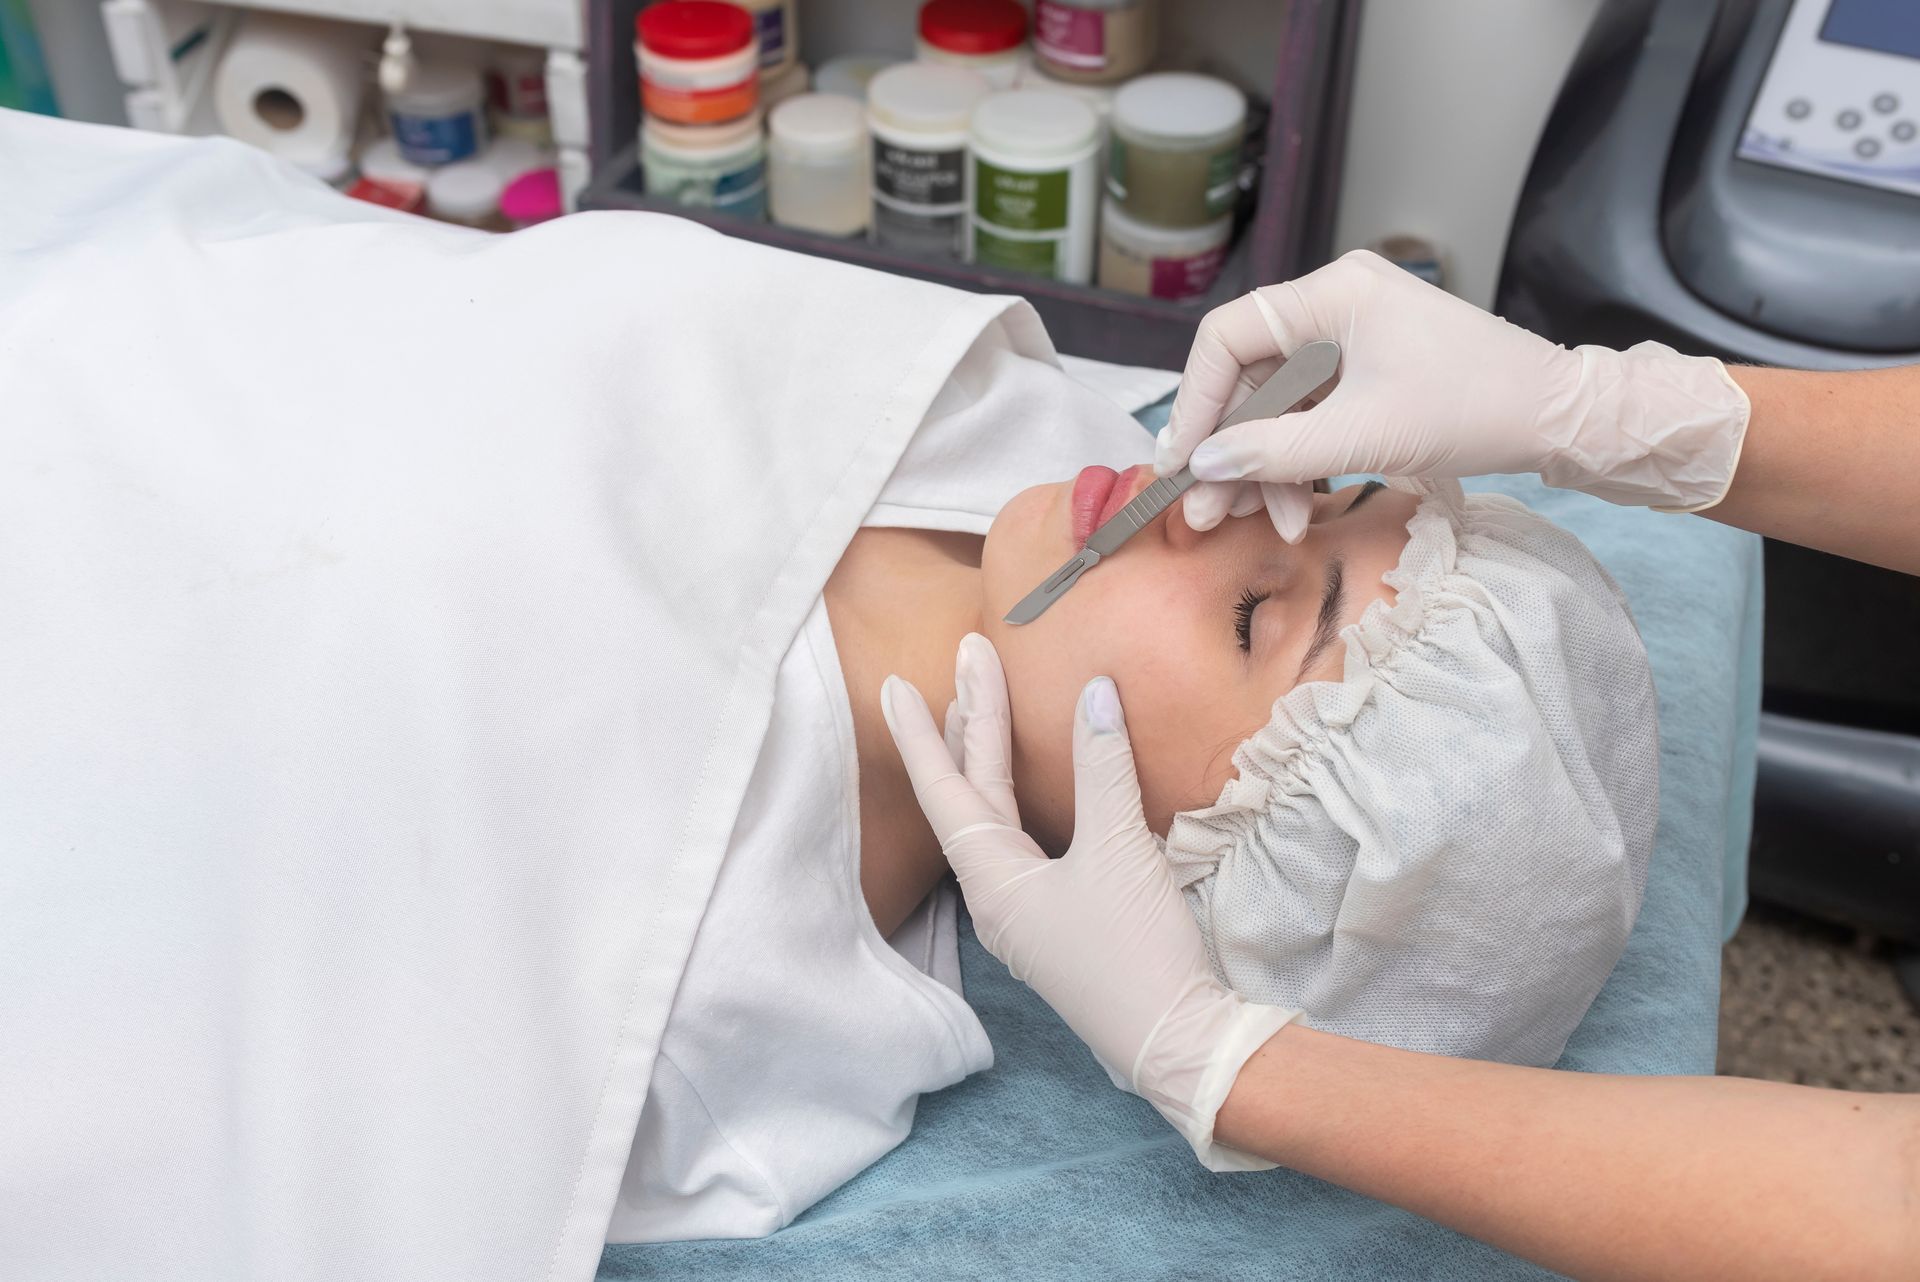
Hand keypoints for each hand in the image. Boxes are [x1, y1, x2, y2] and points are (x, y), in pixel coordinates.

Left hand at [881, 635, 1296, 1168]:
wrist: (1179, 1043)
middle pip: (972, 795)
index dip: (921, 733)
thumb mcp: (1118, 849)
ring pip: (998, 819)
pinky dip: (1024, 797)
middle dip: (970, 722)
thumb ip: (1102, 767)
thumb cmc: (1135, 951)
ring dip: (990, 760)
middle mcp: (998, 895)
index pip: (944, 789)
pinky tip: (1037, 783)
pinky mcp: (1062, 921)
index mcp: (993, 880)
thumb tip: (1095, 692)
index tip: (894, 683)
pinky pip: (1027, 841)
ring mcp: (1028, 912)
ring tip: (980, 706)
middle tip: (967, 655)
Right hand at [1158, 249, 1750, 539]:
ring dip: (1266, 467)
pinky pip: (1312, 415)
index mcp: (1333, 293)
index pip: (1228, 337)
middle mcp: (1336, 304)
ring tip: (1266, 521)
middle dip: (1232, 449)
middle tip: (1208, 510)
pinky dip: (1300, 461)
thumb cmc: (1471, 409)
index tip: (1184, 462)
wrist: (1559, 418)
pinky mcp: (1371, 372)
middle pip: (1251, 378)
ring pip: (1279, 405)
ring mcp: (1355, 339)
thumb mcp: (1362, 437)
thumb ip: (1274, 453)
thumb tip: (1202, 467)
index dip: (1197, 401)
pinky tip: (1296, 505)